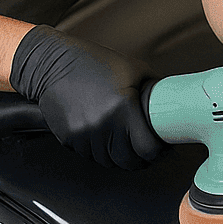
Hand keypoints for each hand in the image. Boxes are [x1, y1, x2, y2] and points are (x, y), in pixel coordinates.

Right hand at [9, 26, 166, 168]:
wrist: (52, 64)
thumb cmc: (92, 62)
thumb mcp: (133, 68)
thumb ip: (153, 88)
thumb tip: (170, 102)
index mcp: (122, 108)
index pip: (147, 149)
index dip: (159, 152)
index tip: (162, 147)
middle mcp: (102, 125)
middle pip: (128, 161)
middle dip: (141, 159)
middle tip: (148, 151)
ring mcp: (84, 134)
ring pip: (108, 161)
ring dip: (120, 157)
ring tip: (127, 145)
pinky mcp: (69, 139)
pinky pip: (90, 155)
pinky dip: (100, 151)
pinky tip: (106, 138)